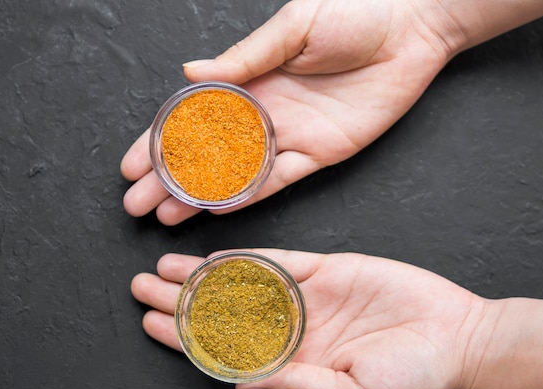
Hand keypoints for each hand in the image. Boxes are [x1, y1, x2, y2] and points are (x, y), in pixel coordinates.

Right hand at [121, 0, 453, 224]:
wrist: (410, 29)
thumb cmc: (355, 14)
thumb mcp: (294, 27)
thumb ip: (245, 57)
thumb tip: (190, 73)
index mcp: (253, 78)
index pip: (194, 115)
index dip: (160, 139)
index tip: (132, 163)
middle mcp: (266, 111)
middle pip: (207, 152)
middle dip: (171, 177)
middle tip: (138, 202)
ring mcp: (291, 135)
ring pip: (237, 174)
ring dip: (201, 195)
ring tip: (167, 215)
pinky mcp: (321, 153)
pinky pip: (278, 180)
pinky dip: (249, 196)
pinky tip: (218, 210)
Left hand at [131, 249, 487, 388]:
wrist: (457, 338)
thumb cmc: (412, 376)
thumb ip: (298, 385)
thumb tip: (242, 385)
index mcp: (297, 364)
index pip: (229, 352)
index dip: (190, 339)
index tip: (153, 326)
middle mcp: (296, 330)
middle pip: (226, 315)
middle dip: (184, 304)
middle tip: (141, 289)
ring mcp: (311, 297)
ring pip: (245, 284)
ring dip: (205, 277)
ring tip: (164, 268)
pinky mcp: (329, 269)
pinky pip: (280, 262)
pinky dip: (247, 258)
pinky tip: (217, 256)